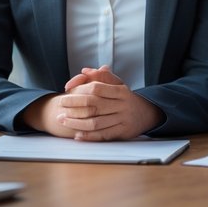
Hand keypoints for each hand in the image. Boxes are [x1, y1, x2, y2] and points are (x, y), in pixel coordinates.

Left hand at [23, 67, 163, 140]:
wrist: (147, 113)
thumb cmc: (126, 98)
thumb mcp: (118, 84)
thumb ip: (101, 77)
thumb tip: (84, 71)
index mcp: (121, 91)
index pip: (97, 88)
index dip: (79, 90)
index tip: (65, 91)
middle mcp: (123, 105)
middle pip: (94, 106)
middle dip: (74, 106)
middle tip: (60, 105)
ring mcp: (123, 120)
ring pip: (96, 122)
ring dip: (77, 123)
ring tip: (63, 120)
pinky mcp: (123, 133)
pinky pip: (103, 135)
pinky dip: (89, 136)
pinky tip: (77, 135)